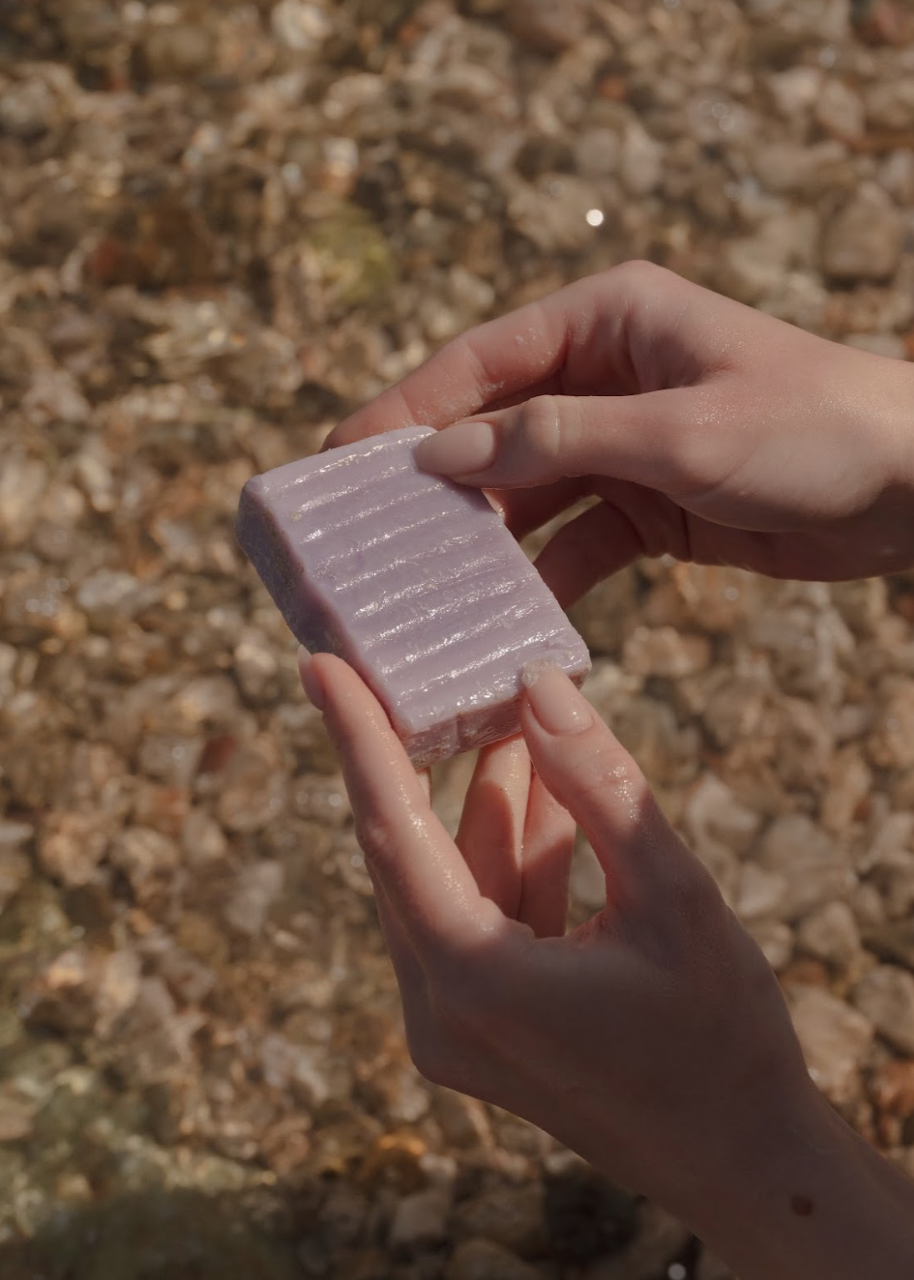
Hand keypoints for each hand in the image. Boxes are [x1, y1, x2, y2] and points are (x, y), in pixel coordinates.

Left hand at [298, 652, 913, 1279]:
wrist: (744, 1159)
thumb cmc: (721, 1035)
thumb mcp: (673, 894)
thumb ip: (599, 785)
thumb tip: (537, 685)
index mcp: (473, 980)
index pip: (392, 832)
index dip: (356, 738)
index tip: (320, 665)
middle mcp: (440, 1009)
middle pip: (406, 852)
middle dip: (420, 756)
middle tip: (413, 668)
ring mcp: (454, 1025)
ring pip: (449, 879)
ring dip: (489, 802)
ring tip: (516, 713)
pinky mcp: (479, 1025)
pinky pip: (479, 914)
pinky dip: (512, 854)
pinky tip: (547, 790)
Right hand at [327, 262, 913, 600]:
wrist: (913, 490)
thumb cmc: (810, 430)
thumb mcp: (677, 432)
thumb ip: (554, 441)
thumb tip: (440, 455)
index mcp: (608, 322)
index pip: (484, 361)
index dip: (409, 407)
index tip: (344, 458)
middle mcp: (607, 376)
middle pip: (495, 428)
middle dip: (437, 481)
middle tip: (367, 537)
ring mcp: (626, 444)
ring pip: (530, 491)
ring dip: (485, 536)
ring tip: (423, 585)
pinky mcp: (651, 505)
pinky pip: (578, 540)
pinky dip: (547, 576)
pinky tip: (511, 618)